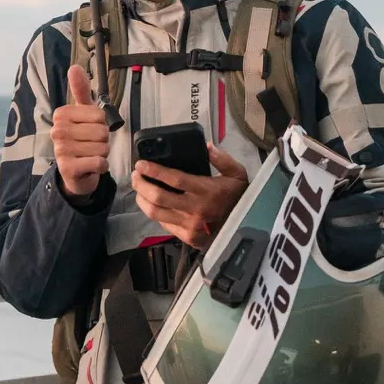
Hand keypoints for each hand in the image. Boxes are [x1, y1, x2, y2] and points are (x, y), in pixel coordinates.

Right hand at [51, 66, 110, 197]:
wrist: (75, 173)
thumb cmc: (81, 139)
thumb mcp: (83, 113)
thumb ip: (81, 91)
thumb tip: (74, 67)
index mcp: (61, 114)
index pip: (100, 115)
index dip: (102, 124)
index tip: (90, 130)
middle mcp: (57, 131)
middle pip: (102, 132)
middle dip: (103, 141)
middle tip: (91, 145)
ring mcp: (61, 150)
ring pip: (102, 148)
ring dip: (103, 154)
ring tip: (90, 155)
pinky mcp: (68, 168)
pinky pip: (100, 162)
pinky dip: (102, 166)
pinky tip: (92, 166)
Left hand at [131, 144, 249, 248]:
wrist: (248, 226)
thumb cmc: (239, 198)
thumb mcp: (237, 174)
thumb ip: (222, 159)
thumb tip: (206, 146)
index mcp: (206, 190)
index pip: (173, 179)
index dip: (154, 171)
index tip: (141, 164)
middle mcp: (195, 209)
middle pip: (158, 197)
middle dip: (141, 184)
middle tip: (136, 175)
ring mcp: (189, 225)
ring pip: (156, 213)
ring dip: (142, 199)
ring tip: (138, 189)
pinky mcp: (187, 237)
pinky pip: (164, 224)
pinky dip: (154, 213)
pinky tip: (151, 204)